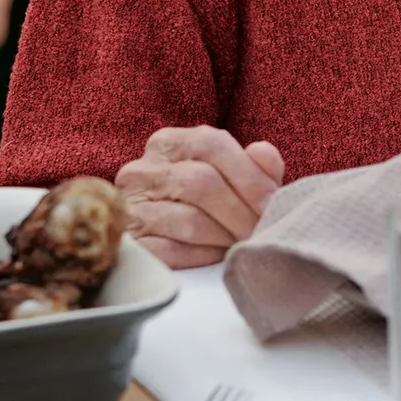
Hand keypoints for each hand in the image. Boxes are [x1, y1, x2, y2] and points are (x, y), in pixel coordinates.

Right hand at [115, 126, 284, 268]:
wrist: (153, 241)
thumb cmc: (203, 205)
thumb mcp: (229, 177)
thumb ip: (252, 166)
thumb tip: (263, 153)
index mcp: (169, 143)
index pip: (210, 144)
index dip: (248, 175)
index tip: (272, 204)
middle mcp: (142, 170)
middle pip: (199, 182)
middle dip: (240, 211)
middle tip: (261, 232)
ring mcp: (128, 207)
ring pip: (187, 220)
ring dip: (224, 236)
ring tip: (241, 245)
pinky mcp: (129, 244)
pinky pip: (170, 251)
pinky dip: (201, 256)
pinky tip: (215, 257)